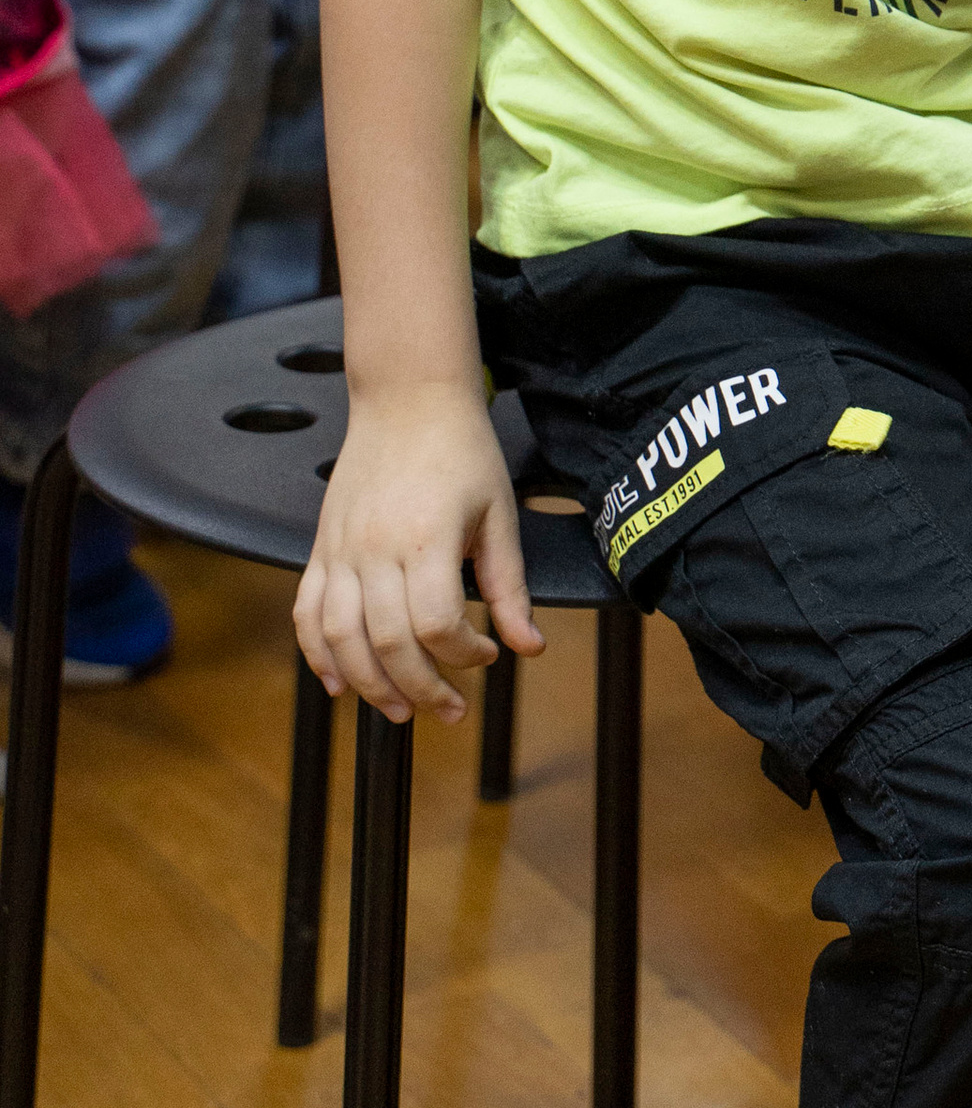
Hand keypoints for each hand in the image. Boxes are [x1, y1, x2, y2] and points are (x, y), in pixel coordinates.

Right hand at [295, 384, 544, 724]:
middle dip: (421, 689)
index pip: (437, 624)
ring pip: (339, 639)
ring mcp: (339, 549)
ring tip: (401, 708)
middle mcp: (374, 548)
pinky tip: (341, 682)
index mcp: (426, 538)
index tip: (488, 655)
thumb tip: (529, 647)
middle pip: (387, 643)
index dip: (465, 655)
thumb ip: (510, 586)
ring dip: (368, 685)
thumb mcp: (500, 514)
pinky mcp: (320, 548)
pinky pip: (307, 613)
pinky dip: (317, 655)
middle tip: (450, 709)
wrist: (408, 398)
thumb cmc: (461, 451)